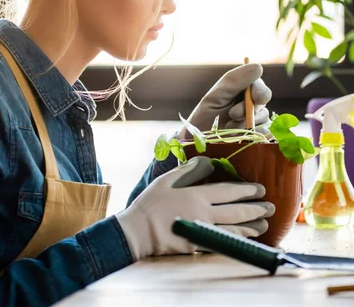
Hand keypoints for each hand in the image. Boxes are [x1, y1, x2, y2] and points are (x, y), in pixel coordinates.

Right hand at [116, 157, 274, 259]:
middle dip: (256, 209)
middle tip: (270, 207)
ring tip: (264, 224)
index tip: (261, 189)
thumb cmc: (151, 202)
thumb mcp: (168, 179)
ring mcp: (202, 232)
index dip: (247, 190)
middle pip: (237, 212)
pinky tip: (246, 240)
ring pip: (234, 230)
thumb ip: (190, 170)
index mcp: (197, 195)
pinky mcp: (198, 247)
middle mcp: (204, 214)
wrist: (138, 231)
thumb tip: (209, 163)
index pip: (229, 192)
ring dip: (252, 227)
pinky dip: (237, 241)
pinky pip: (223, 244)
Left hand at [177, 63, 271, 138]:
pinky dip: (256, 135)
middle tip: (233, 114)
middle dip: (249, 107)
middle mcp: (250, 104)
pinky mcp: (258, 138)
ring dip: (246, 122)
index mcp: (241, 91)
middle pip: (264, 100)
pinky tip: (242, 138)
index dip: (259, 89)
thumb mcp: (214, 98)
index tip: (254, 97)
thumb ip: (233, 81)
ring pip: (264, 117)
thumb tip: (258, 66)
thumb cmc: (204, 119)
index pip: (258, 85)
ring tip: (228, 129)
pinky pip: (266, 134)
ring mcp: (255, 121)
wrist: (199, 147)